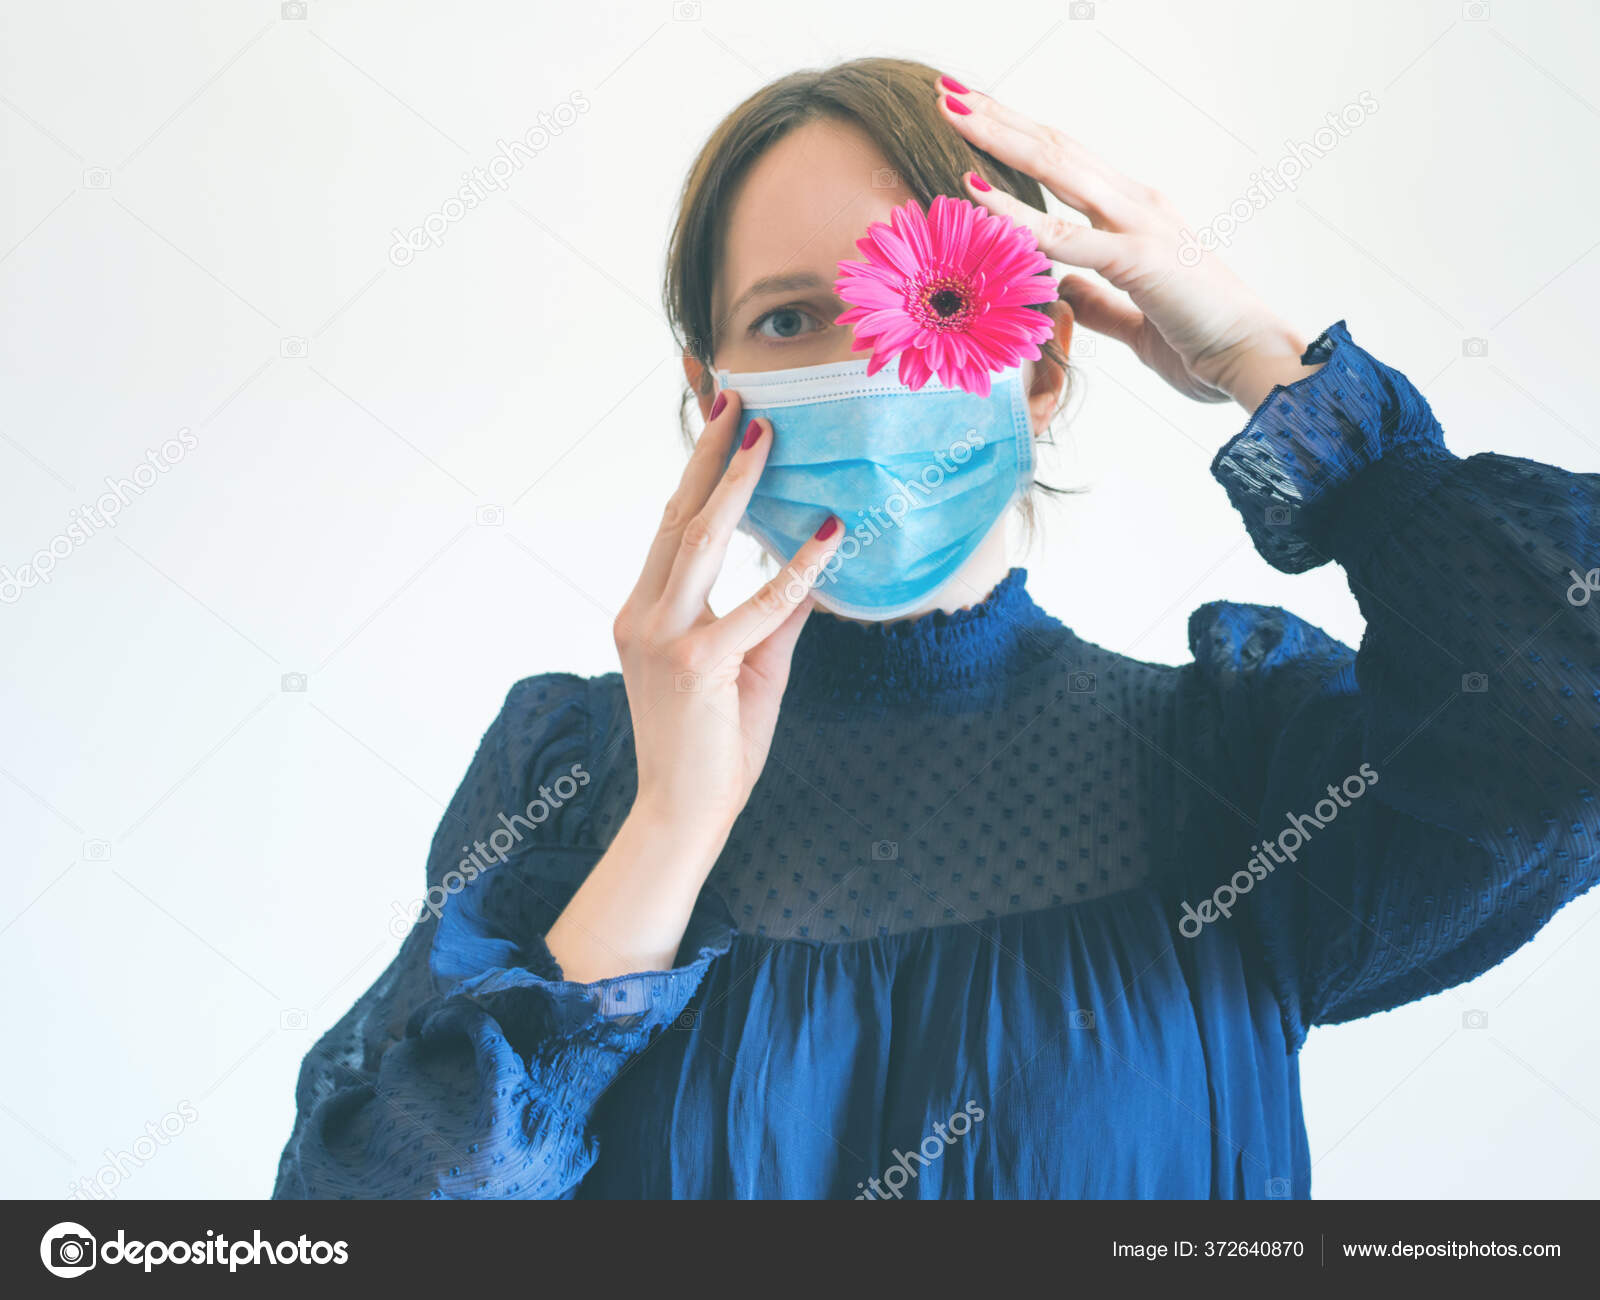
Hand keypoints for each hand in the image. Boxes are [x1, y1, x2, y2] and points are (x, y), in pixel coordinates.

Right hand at [613, 390, 841, 850]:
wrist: (682, 814)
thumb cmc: (713, 746)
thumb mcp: (749, 669)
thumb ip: (773, 618)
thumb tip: (809, 573)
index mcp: (644, 612)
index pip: (673, 527)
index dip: (697, 471)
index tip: (719, 419)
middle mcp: (641, 614)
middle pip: (679, 516)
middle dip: (711, 453)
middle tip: (739, 397)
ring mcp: (660, 636)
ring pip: (700, 540)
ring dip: (736, 482)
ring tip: (764, 432)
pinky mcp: (694, 663)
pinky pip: (755, 605)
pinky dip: (794, 570)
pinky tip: (828, 536)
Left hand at [938, 79, 1317, 409]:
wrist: (1256, 362)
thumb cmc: (1206, 342)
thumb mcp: (1135, 321)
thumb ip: (1099, 302)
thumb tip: (1063, 290)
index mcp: (1136, 217)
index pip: (1067, 165)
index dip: (1018, 139)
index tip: (973, 120)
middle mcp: (1138, 207)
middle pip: (1057, 149)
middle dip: (1000, 119)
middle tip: (949, 93)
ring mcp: (1140, 226)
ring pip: (1059, 169)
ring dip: (1001, 138)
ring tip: (954, 111)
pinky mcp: (1140, 260)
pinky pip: (1066, 237)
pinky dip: (1018, 214)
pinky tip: (977, 193)